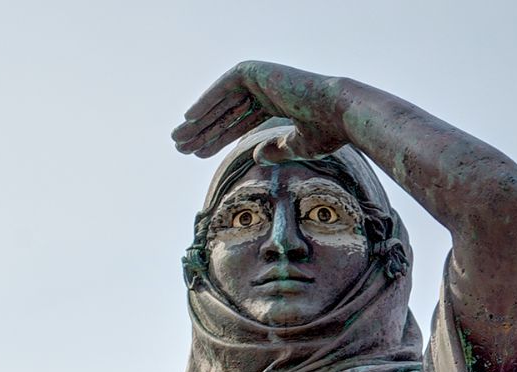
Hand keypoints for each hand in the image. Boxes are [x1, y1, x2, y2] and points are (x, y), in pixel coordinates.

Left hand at [172, 61, 346, 159]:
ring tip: (179, 139)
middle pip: (227, 112)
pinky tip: (189, 118)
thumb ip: (276, 150)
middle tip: (181, 147)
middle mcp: (267, 88)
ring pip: (221, 102)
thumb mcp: (297, 146)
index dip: (218, 138)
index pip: (240, 121)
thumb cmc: (327, 131)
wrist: (338, 113)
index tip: (198, 154)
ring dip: (199, 120)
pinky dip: (206, 102)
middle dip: (204, 131)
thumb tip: (255, 155)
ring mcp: (260, 77)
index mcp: (278, 102)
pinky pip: (223, 88)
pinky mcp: (253, 71)